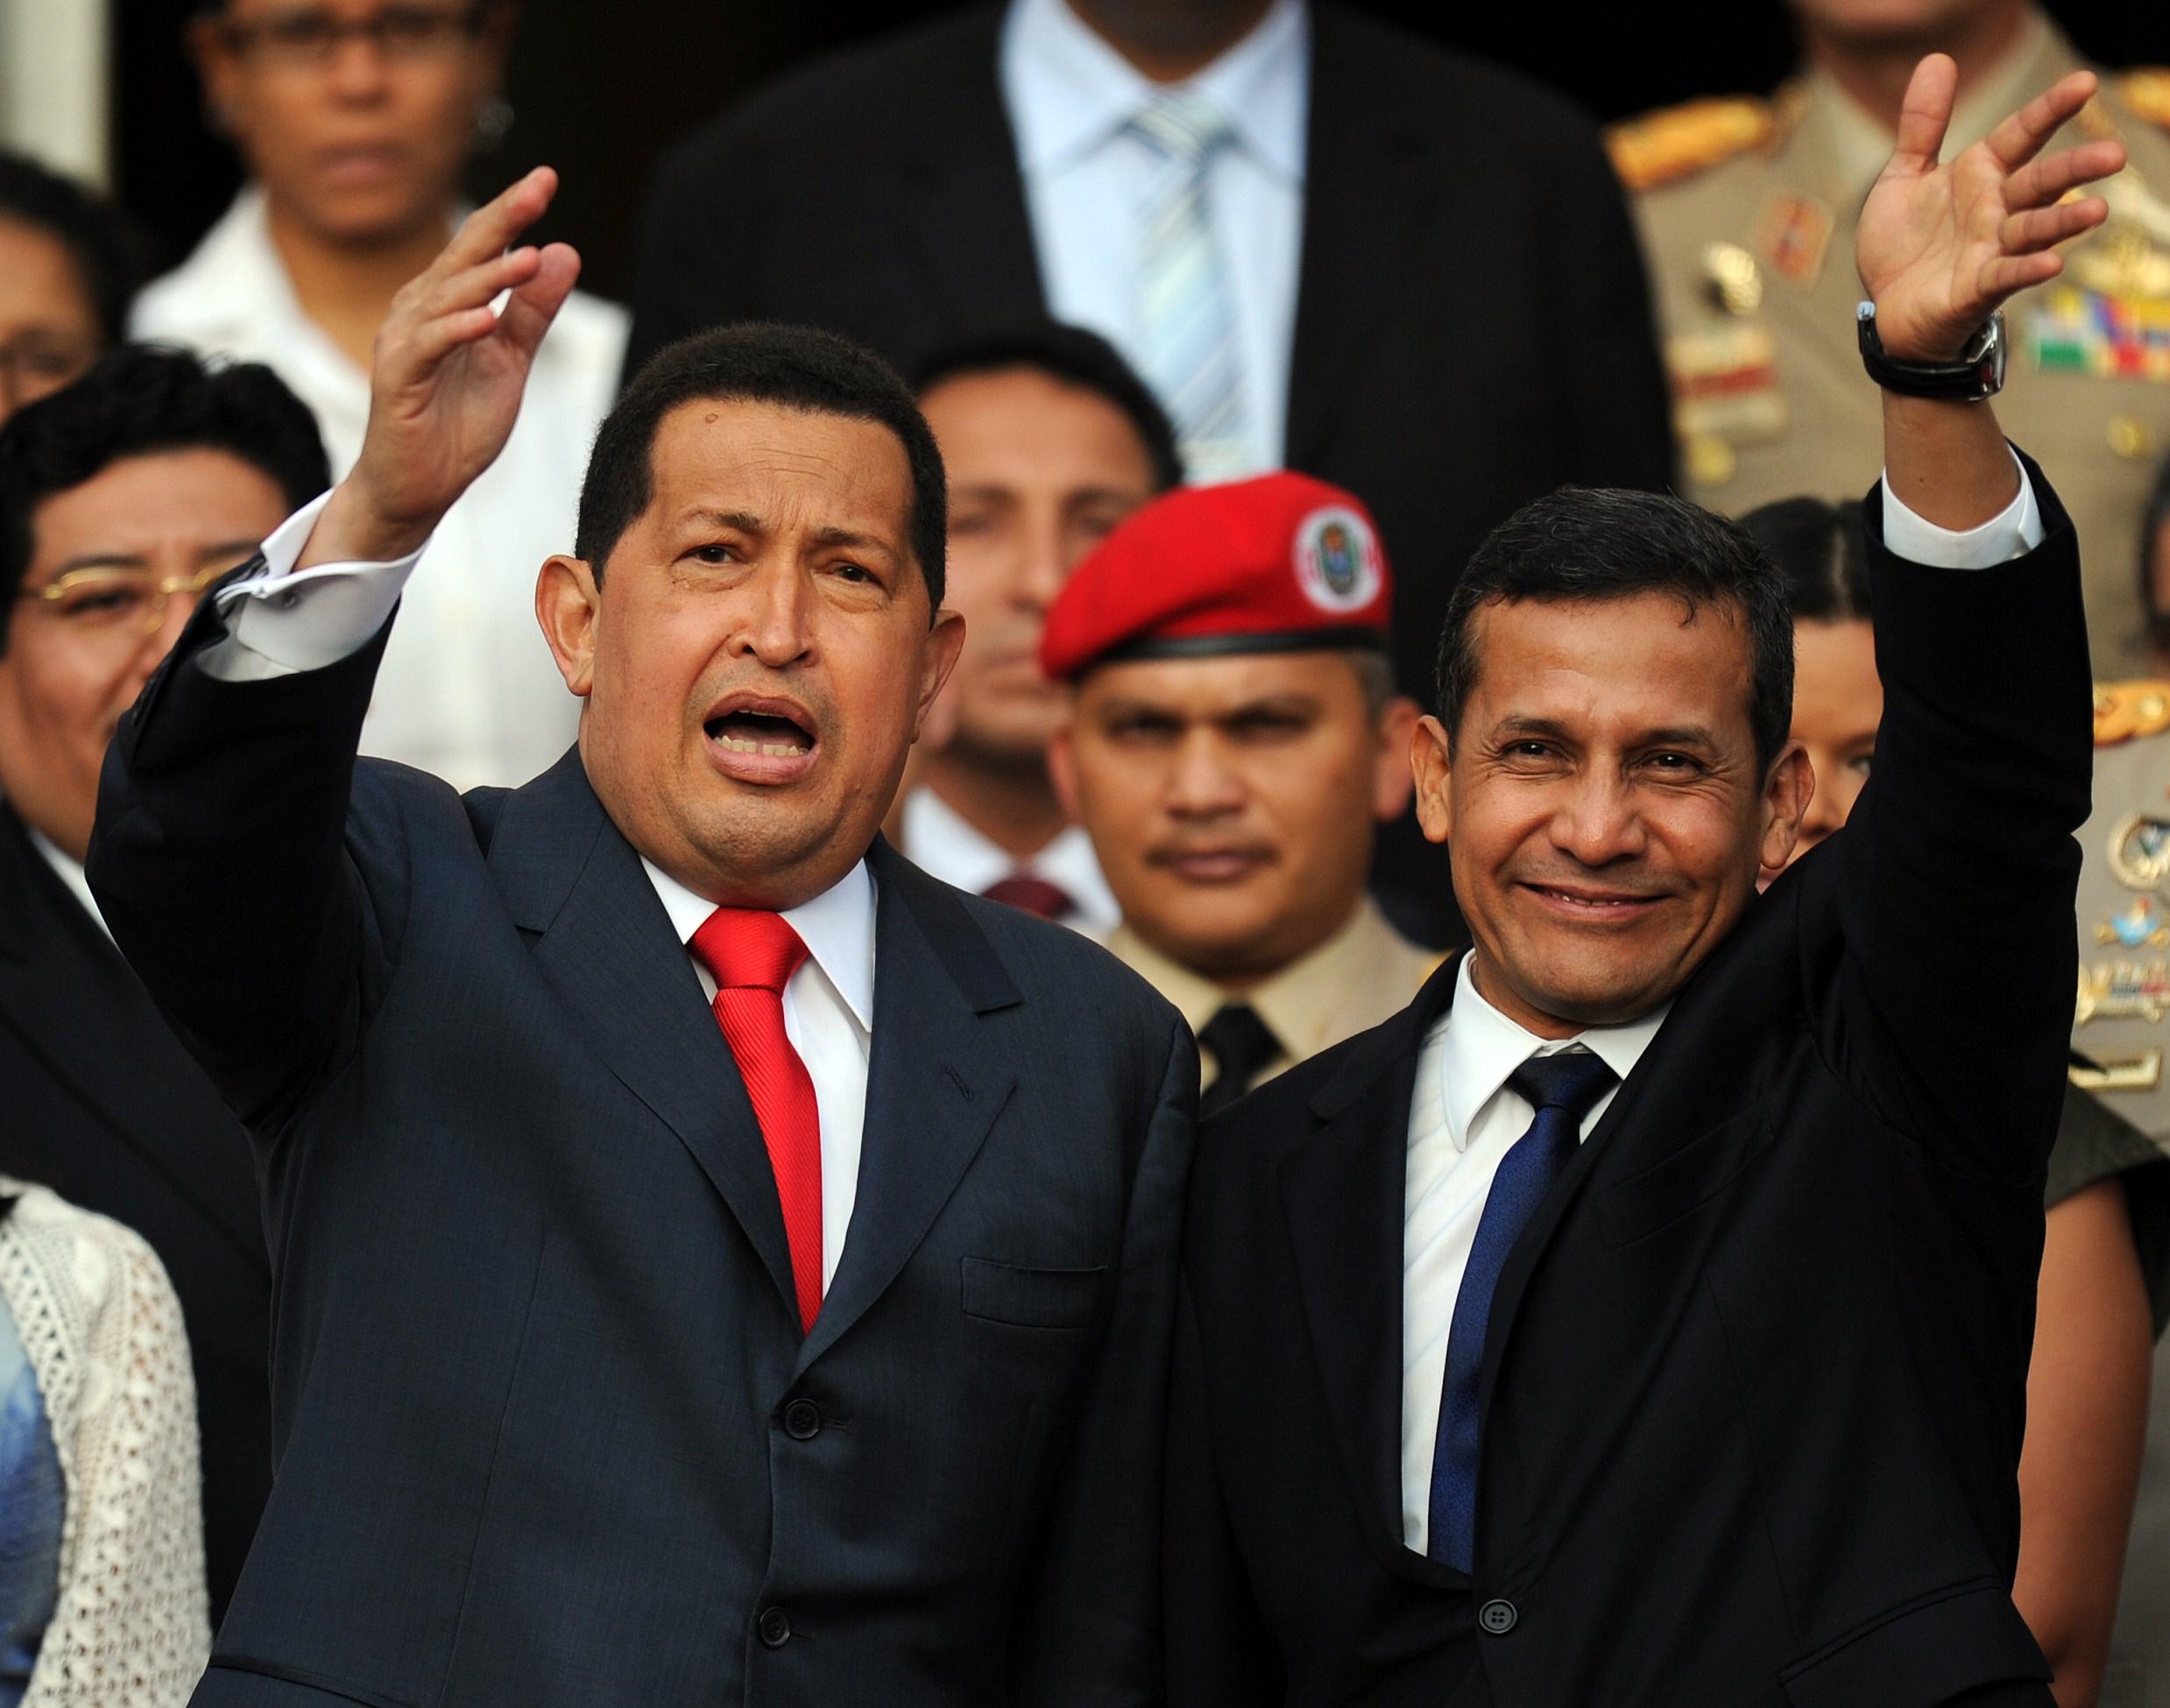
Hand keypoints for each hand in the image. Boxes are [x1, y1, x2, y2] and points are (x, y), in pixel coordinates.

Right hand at [303, 168, 579, 566]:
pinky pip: (427, 347)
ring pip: (445, 296)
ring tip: (527, 260)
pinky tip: (485, 320)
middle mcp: (419, 310)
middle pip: (463, 254)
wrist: (418, 487)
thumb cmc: (457, 423)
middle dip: (502, 220)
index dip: (512, 211)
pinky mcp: (396, 379)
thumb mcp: (511, 363)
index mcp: (447, 302)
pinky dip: (455, 330)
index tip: (546, 178)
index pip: (482, 246)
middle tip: (538, 189)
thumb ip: (533, 312)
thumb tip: (562, 252)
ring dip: (487, 277)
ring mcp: (405, 343)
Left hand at [1858, 58, 2124, 361]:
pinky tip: (2051, 264)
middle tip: (2115, 155)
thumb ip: (1923, 124)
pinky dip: (2026, 269)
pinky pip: (2006, 275)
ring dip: (2064, 221)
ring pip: (2035, 229)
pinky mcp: (1978, 287)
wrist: (1887, 305)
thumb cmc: (1904, 240)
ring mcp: (1991, 248)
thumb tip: (1938, 59)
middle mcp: (1996, 208)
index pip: (2023, 133)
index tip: (2084, 84)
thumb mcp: (1904, 175)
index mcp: (1982, 173)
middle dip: (2076, 169)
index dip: (2051, 109)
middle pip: (2042, 182)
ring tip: (2097, 210)